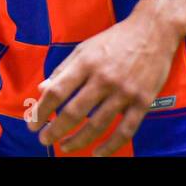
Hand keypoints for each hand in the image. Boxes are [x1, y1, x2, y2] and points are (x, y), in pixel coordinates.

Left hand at [29, 14, 180, 154]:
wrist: (153, 31)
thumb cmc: (114, 40)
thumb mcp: (84, 48)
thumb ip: (63, 70)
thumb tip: (42, 90)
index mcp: (86, 63)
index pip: (58, 91)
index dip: (42, 110)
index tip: (32, 123)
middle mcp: (104, 78)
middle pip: (75, 111)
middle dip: (55, 130)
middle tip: (44, 140)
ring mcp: (124, 92)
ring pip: (98, 124)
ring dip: (79, 140)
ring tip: (65, 148)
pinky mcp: (143, 102)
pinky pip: (125, 130)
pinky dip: (110, 146)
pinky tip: (97, 154)